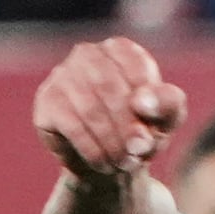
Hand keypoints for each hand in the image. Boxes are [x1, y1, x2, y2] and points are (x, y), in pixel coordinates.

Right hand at [34, 36, 186, 177]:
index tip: (156, 131)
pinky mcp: (47, 101)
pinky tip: (103, 163)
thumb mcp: (166, 118)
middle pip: (111, 88)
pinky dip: (92, 149)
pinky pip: (71, 125)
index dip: (149, 104)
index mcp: (120, 50)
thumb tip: (143, 103)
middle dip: (128, 127)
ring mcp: (63, 74)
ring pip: (90, 109)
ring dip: (111, 142)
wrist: (110, 160)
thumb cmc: (140, 130)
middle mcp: (87, 54)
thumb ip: (167, 103)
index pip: (137, 69)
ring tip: (124, 163)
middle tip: (138, 153)